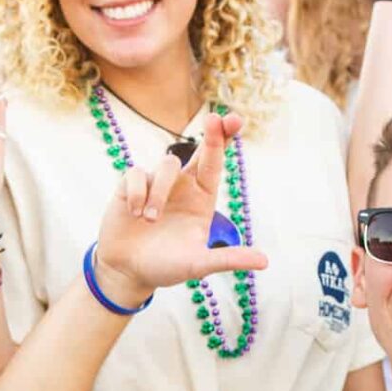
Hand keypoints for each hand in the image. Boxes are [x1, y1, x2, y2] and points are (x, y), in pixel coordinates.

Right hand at [92, 115, 268, 305]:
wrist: (127, 272)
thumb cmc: (166, 267)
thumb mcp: (198, 265)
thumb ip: (228, 259)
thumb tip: (265, 262)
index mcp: (201, 198)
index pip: (215, 164)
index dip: (224, 140)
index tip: (233, 120)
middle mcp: (182, 186)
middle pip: (198, 149)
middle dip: (211, 134)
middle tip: (216, 118)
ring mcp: (155, 183)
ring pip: (166, 165)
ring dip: (159, 193)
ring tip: (149, 220)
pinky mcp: (130, 186)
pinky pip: (136, 174)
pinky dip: (137, 193)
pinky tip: (133, 214)